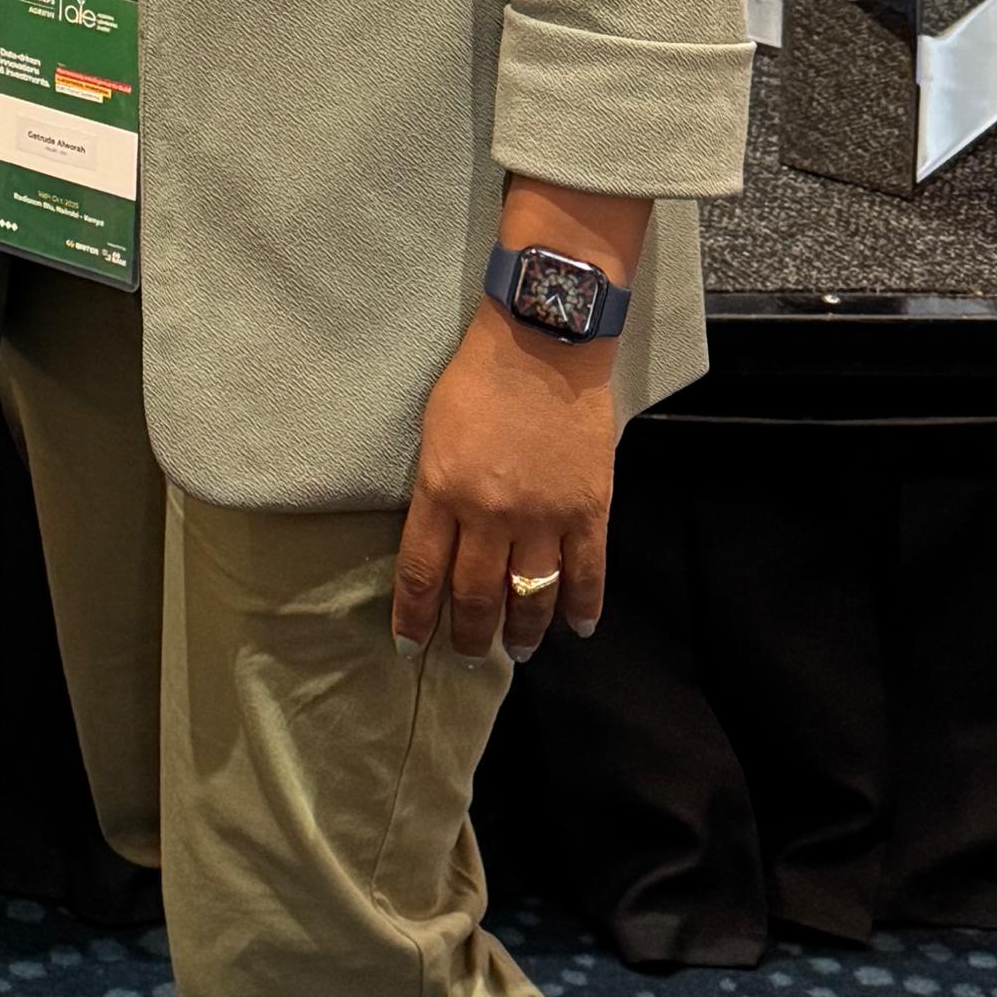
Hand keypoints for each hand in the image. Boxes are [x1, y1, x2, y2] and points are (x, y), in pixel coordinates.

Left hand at [392, 302, 614, 661]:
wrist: (544, 341)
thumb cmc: (480, 376)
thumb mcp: (435, 429)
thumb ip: (438, 487)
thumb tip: (442, 536)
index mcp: (442, 489)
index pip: (422, 573)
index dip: (415, 618)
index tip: (409, 647)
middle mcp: (489, 514)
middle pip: (476, 595)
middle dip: (470, 635)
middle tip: (469, 656)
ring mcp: (543, 517)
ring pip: (531, 596)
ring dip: (524, 631)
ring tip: (519, 649)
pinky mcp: (587, 510)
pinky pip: (587, 575)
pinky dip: (582, 607)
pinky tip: (577, 627)